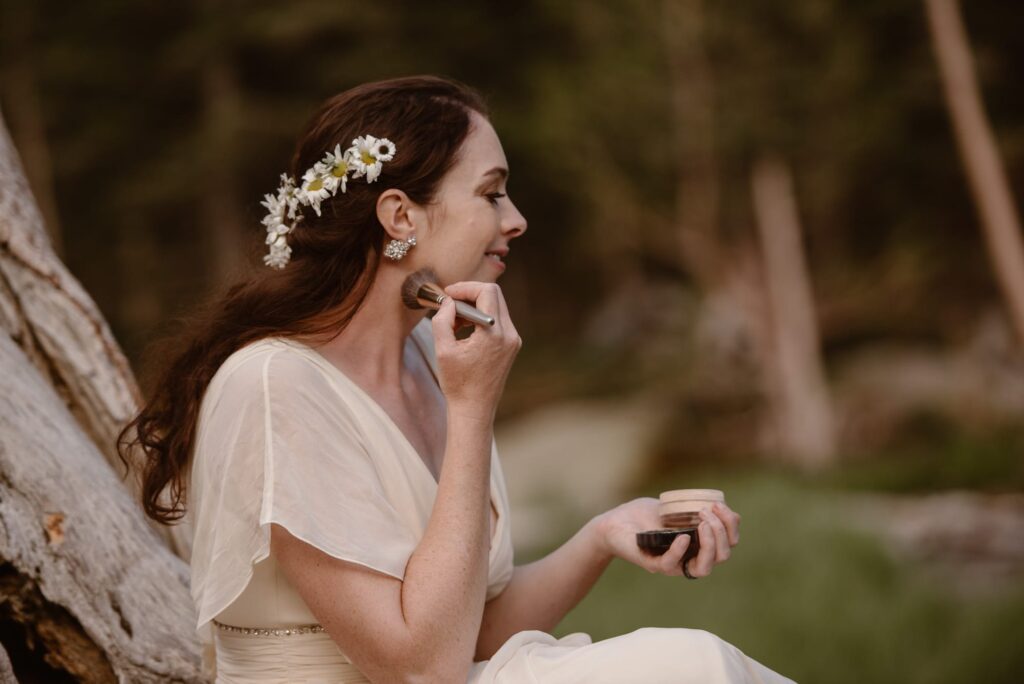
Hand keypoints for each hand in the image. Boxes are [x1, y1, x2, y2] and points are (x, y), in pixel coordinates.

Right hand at [431, 281, 520, 421]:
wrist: (474, 409)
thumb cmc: (458, 384)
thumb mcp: (443, 350)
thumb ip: (443, 320)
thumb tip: (448, 302)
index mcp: (495, 334)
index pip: (487, 292)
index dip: (466, 288)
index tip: (448, 295)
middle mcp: (510, 335)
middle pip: (494, 295)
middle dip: (470, 294)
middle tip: (449, 304)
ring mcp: (513, 340)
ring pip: (496, 306)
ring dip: (474, 306)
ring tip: (453, 321)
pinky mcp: (511, 346)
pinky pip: (497, 320)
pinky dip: (481, 318)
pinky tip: (463, 329)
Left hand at [594, 498, 740, 577]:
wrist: (614, 522)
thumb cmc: (644, 515)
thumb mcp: (675, 507)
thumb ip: (697, 507)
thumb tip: (721, 505)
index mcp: (699, 544)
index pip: (728, 543)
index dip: (731, 525)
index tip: (718, 504)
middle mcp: (690, 557)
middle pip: (722, 555)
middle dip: (722, 531)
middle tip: (706, 512)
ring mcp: (673, 563)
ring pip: (704, 568)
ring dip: (710, 543)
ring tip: (701, 522)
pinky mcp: (653, 563)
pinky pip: (671, 564)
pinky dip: (680, 551)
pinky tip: (684, 536)